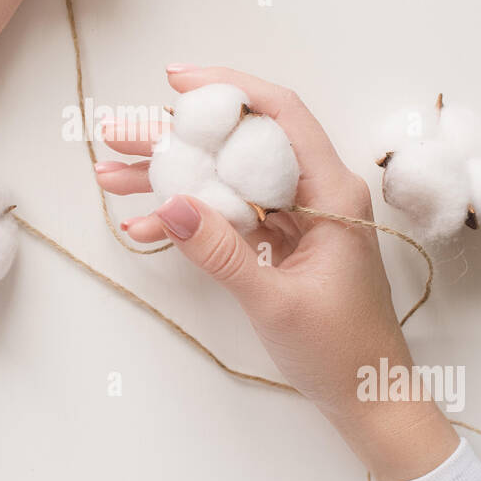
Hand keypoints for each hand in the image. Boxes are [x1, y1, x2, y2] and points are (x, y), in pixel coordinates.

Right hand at [96, 65, 458, 480]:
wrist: (370, 399)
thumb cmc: (340, 351)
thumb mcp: (274, 301)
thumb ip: (221, 251)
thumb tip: (170, 203)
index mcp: (332, 192)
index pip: (279, 114)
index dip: (228, 88)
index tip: (175, 81)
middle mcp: (317, 193)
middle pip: (240, 145)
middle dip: (176, 140)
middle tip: (116, 136)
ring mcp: (298, 218)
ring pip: (228, 180)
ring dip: (171, 180)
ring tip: (110, 176)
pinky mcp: (283, 244)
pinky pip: (231, 216)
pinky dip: (190, 220)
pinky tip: (143, 224)